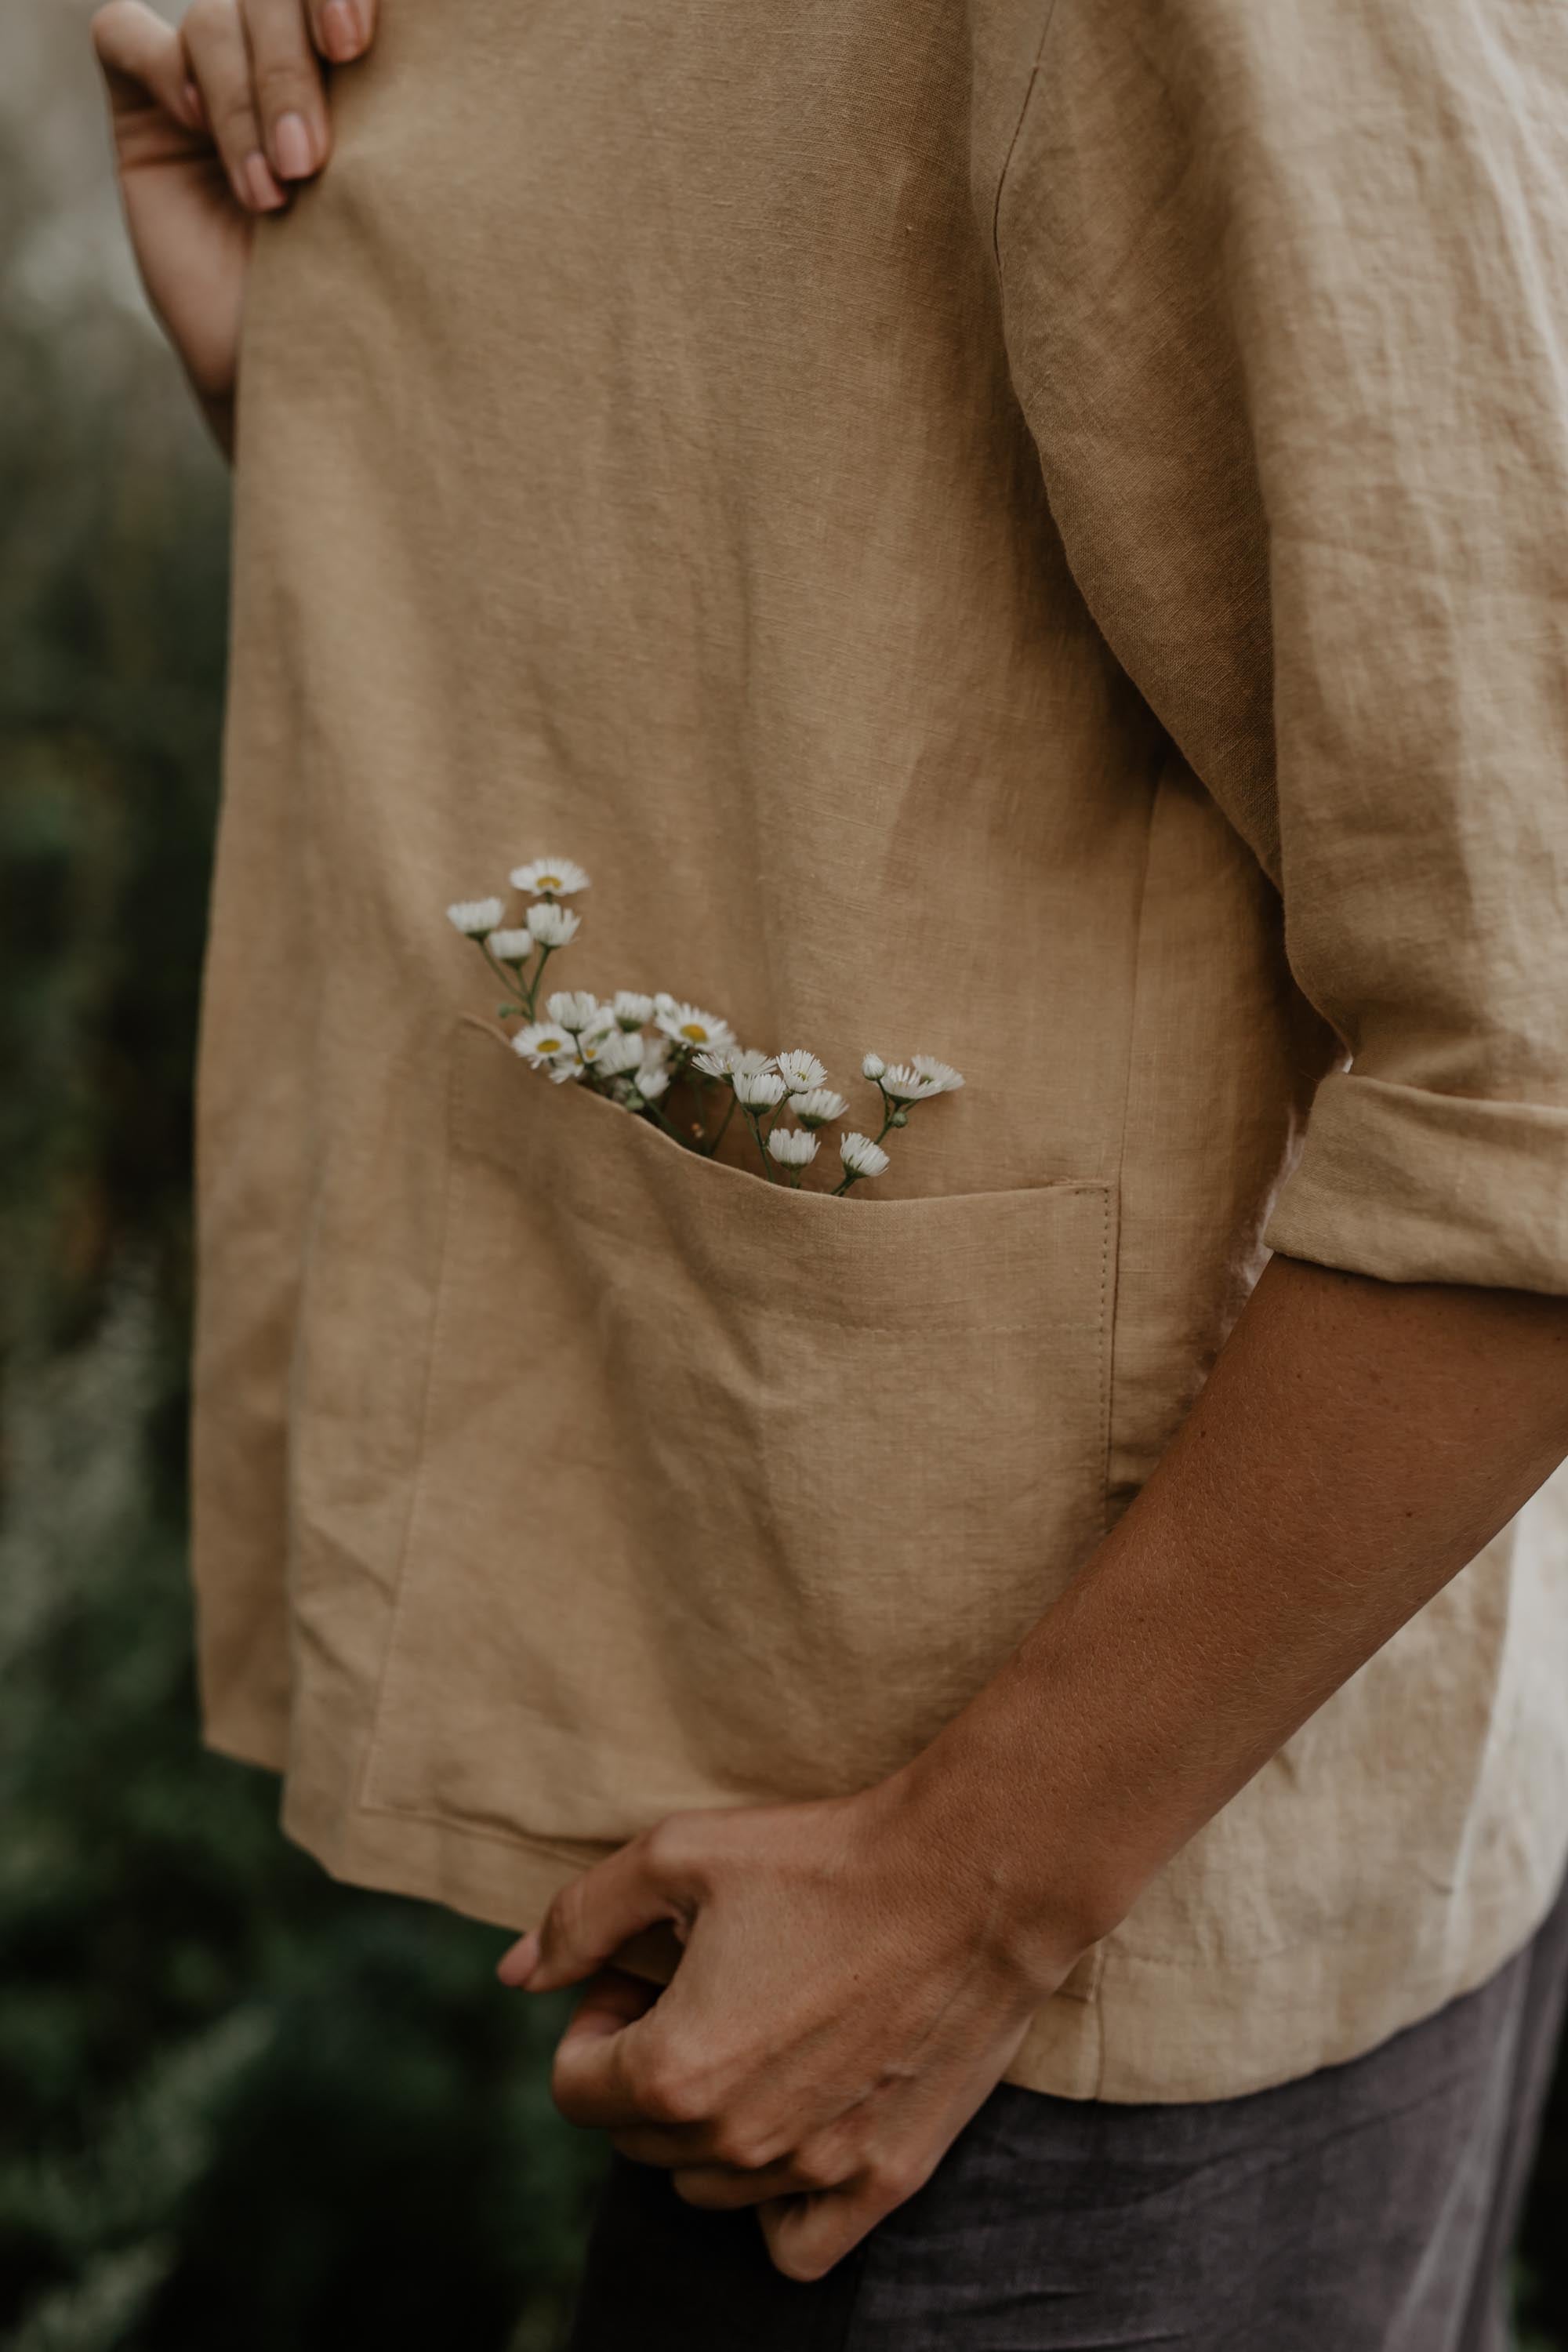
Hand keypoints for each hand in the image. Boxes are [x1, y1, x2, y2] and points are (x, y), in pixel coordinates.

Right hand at [91, 0, 378, 449]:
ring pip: (212, 20)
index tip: (356, 45)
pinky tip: (195, 126)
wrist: (305, 374)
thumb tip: (430, 31)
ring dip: (243, 102)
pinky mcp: (145, 107)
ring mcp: (210, 76)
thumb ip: (396, 105)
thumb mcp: (394, 197)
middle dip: (287, 68)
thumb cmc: (367, 294)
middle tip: (313, 159)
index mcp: (354, 61)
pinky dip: (163, 67)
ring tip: (271, 196)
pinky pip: (124, 37)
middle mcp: (283, 57)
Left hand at [497, 1777, 1091, 2279]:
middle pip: (637, 2138)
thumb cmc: (821, 1858)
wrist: (972, 1878)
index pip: (573, 2087)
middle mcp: (735, 2145)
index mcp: (672, 2072)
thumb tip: (512, 1975)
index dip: (595, 2019)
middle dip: (646, 2065)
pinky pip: (793, 2246)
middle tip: (701, 1988)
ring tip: (756, 2032)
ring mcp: (813, 2174)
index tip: (640, 1972)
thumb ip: (579, 1919)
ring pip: (707, 2188)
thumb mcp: (677, 1856)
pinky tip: (794, 2122)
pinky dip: (776, 2203)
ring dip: (709, 2123)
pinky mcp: (884, 2180)